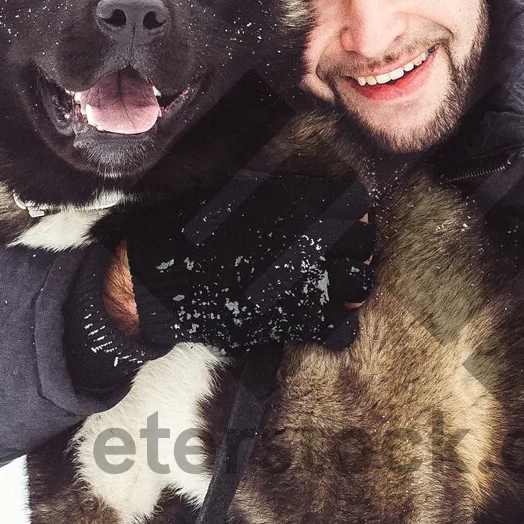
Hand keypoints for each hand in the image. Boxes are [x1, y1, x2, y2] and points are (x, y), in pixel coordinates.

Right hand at [106, 171, 374, 353]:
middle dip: (354, 250)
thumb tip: (307, 198)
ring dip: (352, 288)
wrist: (159, 279)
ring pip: (361, 284)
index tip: (340, 224)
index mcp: (294, 200)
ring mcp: (305, 280)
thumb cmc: (188, 230)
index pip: (354, 202)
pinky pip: (342, 328)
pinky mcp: (294, 321)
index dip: (351, 214)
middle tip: (336, 260)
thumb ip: (275, 195)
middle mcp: (309, 237)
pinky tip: (322, 325)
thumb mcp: (232, 195)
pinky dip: (338, 329)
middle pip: (364, 241)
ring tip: (333, 292)